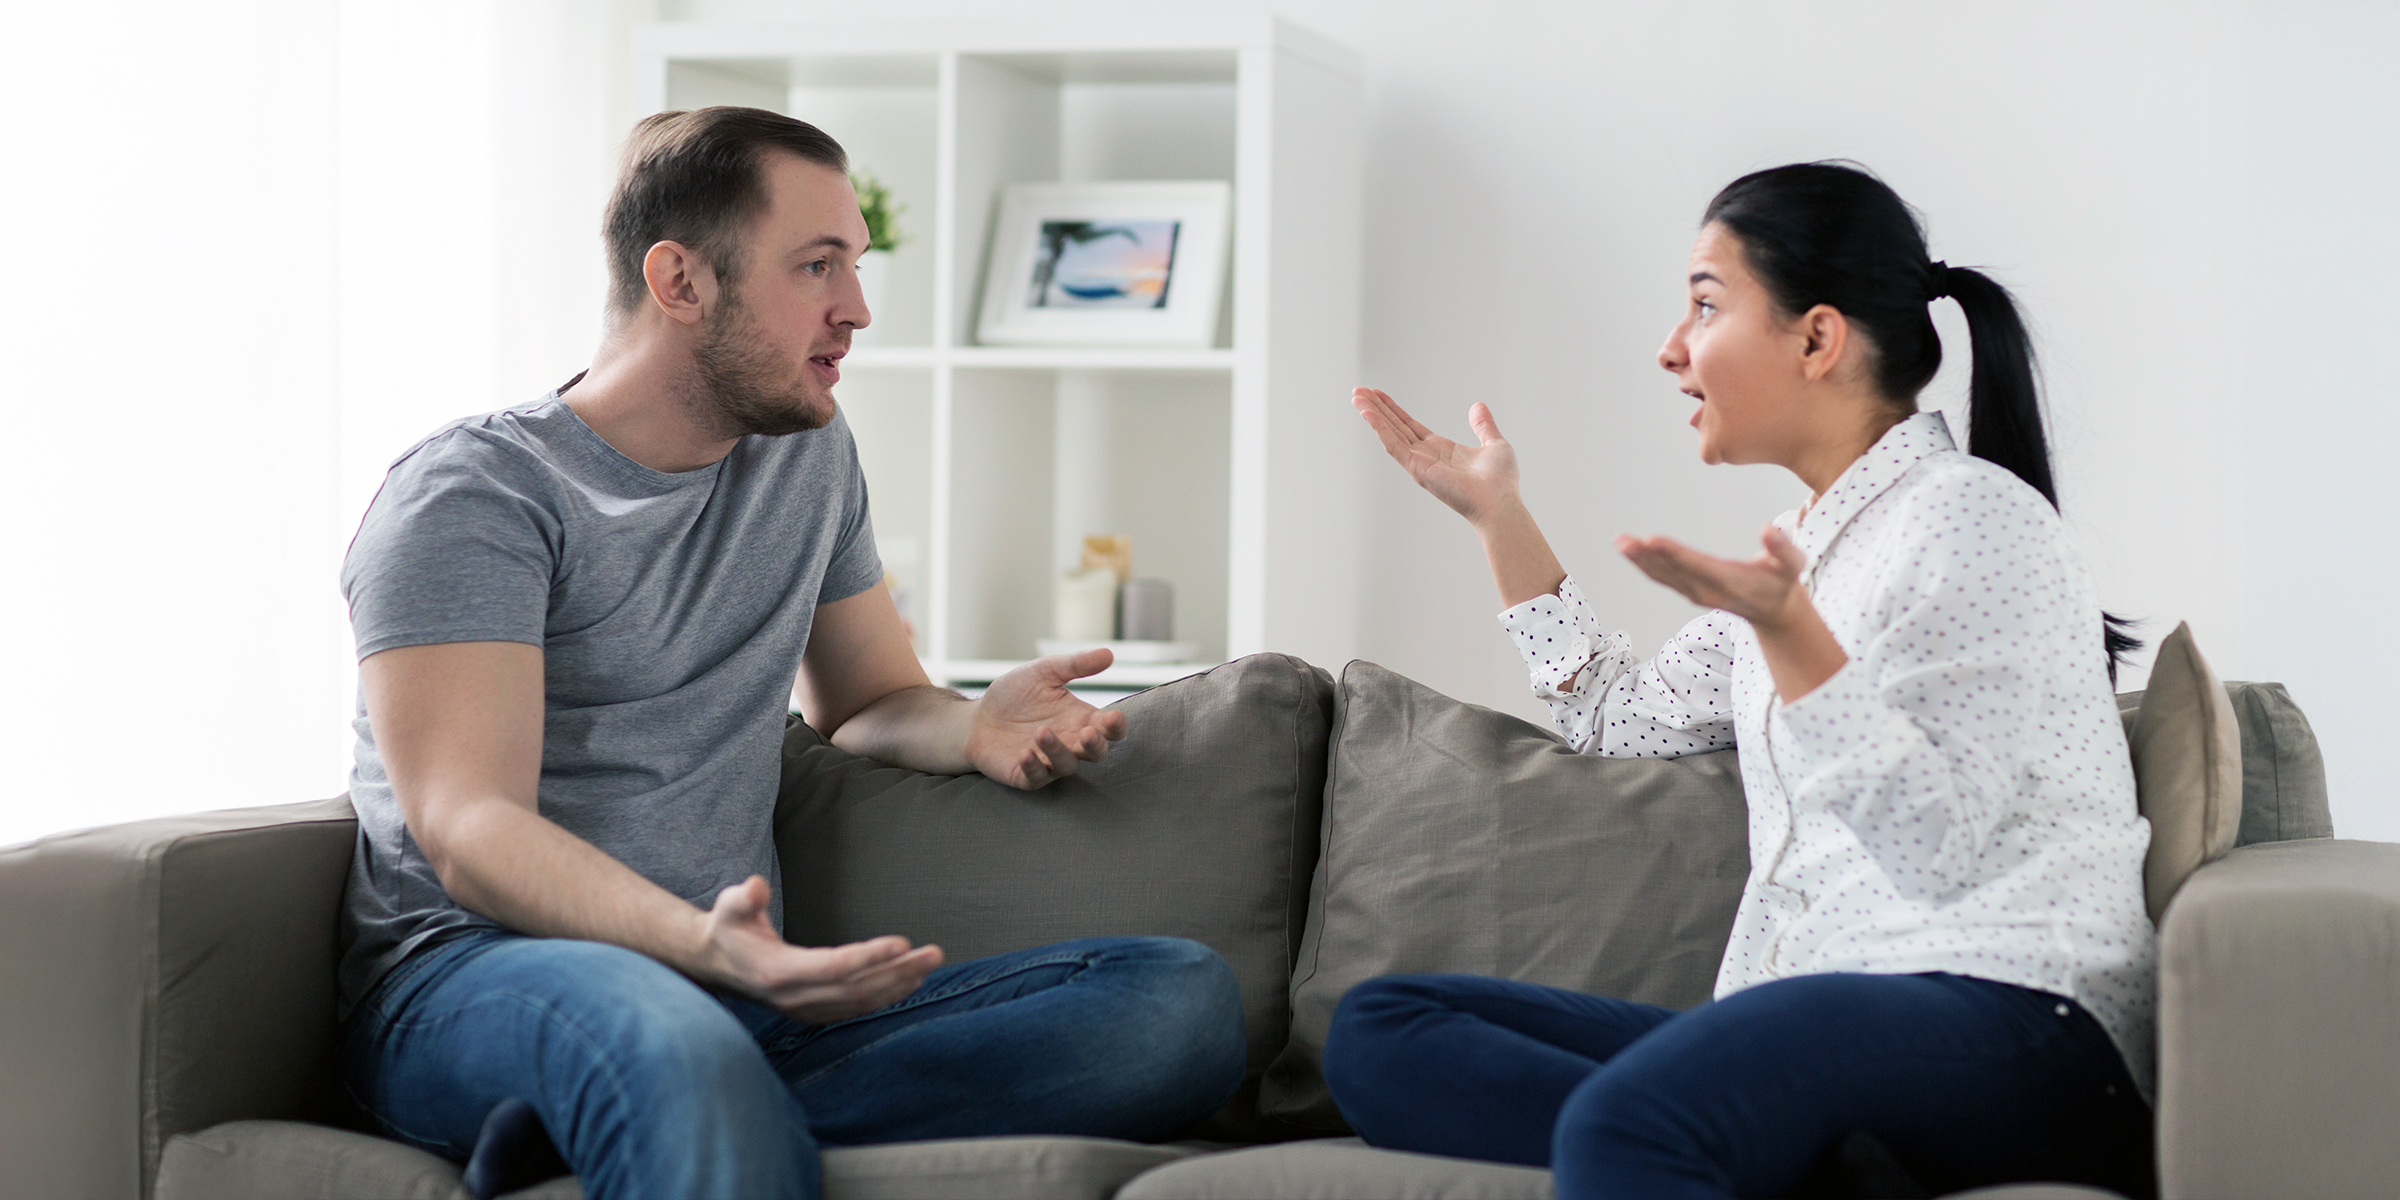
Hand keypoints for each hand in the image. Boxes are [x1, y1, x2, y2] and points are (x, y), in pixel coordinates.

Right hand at [695, 876, 942, 1022]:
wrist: (714, 965)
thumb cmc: (728, 927)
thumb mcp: (730, 907)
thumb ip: (744, 898)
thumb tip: (754, 887)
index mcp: (779, 973)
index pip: (834, 967)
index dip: (869, 957)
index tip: (902, 943)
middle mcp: (796, 997)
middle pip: (857, 988)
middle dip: (899, 971)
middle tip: (934, 953)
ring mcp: (805, 1009)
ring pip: (861, 1001)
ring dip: (900, 984)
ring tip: (930, 964)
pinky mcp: (813, 1012)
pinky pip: (856, 1008)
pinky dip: (885, 997)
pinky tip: (909, 982)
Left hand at [964, 648, 1128, 787]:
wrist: (977, 717)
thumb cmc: (1015, 695)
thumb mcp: (1044, 672)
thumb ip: (1076, 665)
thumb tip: (1109, 654)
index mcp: (1079, 719)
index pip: (1109, 728)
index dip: (1116, 726)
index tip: (1113, 717)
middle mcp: (1069, 743)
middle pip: (1096, 752)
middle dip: (1096, 745)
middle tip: (1088, 733)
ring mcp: (1049, 761)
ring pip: (1066, 765)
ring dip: (1058, 751)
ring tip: (1041, 732)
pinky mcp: (1025, 774)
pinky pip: (1036, 778)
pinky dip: (1034, 767)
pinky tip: (1025, 753)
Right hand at [1353, 388, 1521, 527]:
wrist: (1500, 502)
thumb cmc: (1500, 483)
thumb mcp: (1494, 444)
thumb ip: (1483, 425)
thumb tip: (1478, 406)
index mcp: (1441, 451)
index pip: (1410, 426)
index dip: (1394, 410)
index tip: (1379, 395)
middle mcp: (1425, 457)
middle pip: (1395, 427)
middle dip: (1377, 408)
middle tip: (1358, 391)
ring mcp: (1419, 463)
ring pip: (1389, 434)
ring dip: (1372, 415)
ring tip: (1356, 397)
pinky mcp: (1416, 469)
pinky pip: (1393, 444)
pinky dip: (1378, 427)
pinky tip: (1367, 412)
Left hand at [1619, 523, 1848, 702]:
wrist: (1775, 613)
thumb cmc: (1783, 583)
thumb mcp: (1794, 565)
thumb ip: (1782, 548)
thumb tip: (1767, 528)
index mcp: (1732, 581)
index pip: (1698, 565)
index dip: (1675, 553)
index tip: (1652, 540)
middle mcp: (1709, 591)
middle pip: (1673, 572)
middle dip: (1647, 556)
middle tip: (1623, 540)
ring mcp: (1697, 594)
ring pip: (1663, 576)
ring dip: (1639, 560)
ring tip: (1620, 542)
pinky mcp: (1690, 592)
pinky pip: (1663, 578)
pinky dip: (1645, 565)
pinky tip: (1630, 551)